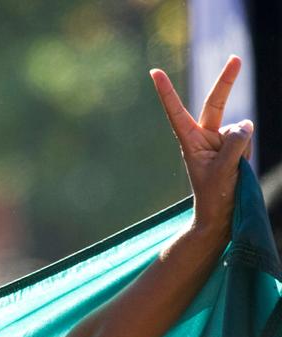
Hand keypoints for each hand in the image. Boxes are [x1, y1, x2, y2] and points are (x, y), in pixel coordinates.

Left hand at [151, 56, 252, 238]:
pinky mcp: (234, 145)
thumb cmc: (214, 195)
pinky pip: (248, 139)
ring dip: (242, 149)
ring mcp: (220, 140)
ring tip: (231, 170)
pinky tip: (239, 168)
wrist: (220, 213)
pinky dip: (247, 152)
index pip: (176, 111)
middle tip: (236, 57)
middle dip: (228, 80)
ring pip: (240, 131)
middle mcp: (203, 136)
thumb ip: (235, 143)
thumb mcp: (224, 169)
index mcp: (189, 141)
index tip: (154, 72)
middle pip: (216, 103)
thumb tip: (244, 123)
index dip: (166, 92)